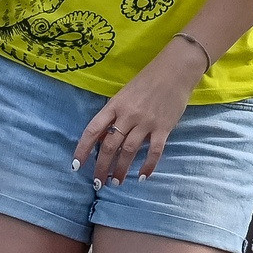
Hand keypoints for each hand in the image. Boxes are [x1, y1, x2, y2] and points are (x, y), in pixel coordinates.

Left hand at [71, 40, 201, 185]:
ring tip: (116, 182)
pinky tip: (142, 177)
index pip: (93, 131)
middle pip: (110, 146)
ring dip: (121, 170)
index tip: (76, 165)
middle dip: (101, 167)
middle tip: (98, 183)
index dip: (83, 149)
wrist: (175, 70)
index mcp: (114, 105)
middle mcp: (128, 115)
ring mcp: (146, 122)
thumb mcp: (124, 94)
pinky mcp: (163, 128)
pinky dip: (148, 166)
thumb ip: (113, 115)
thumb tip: (102, 138)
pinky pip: (154, 151)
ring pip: (129, 151)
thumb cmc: (147, 80)